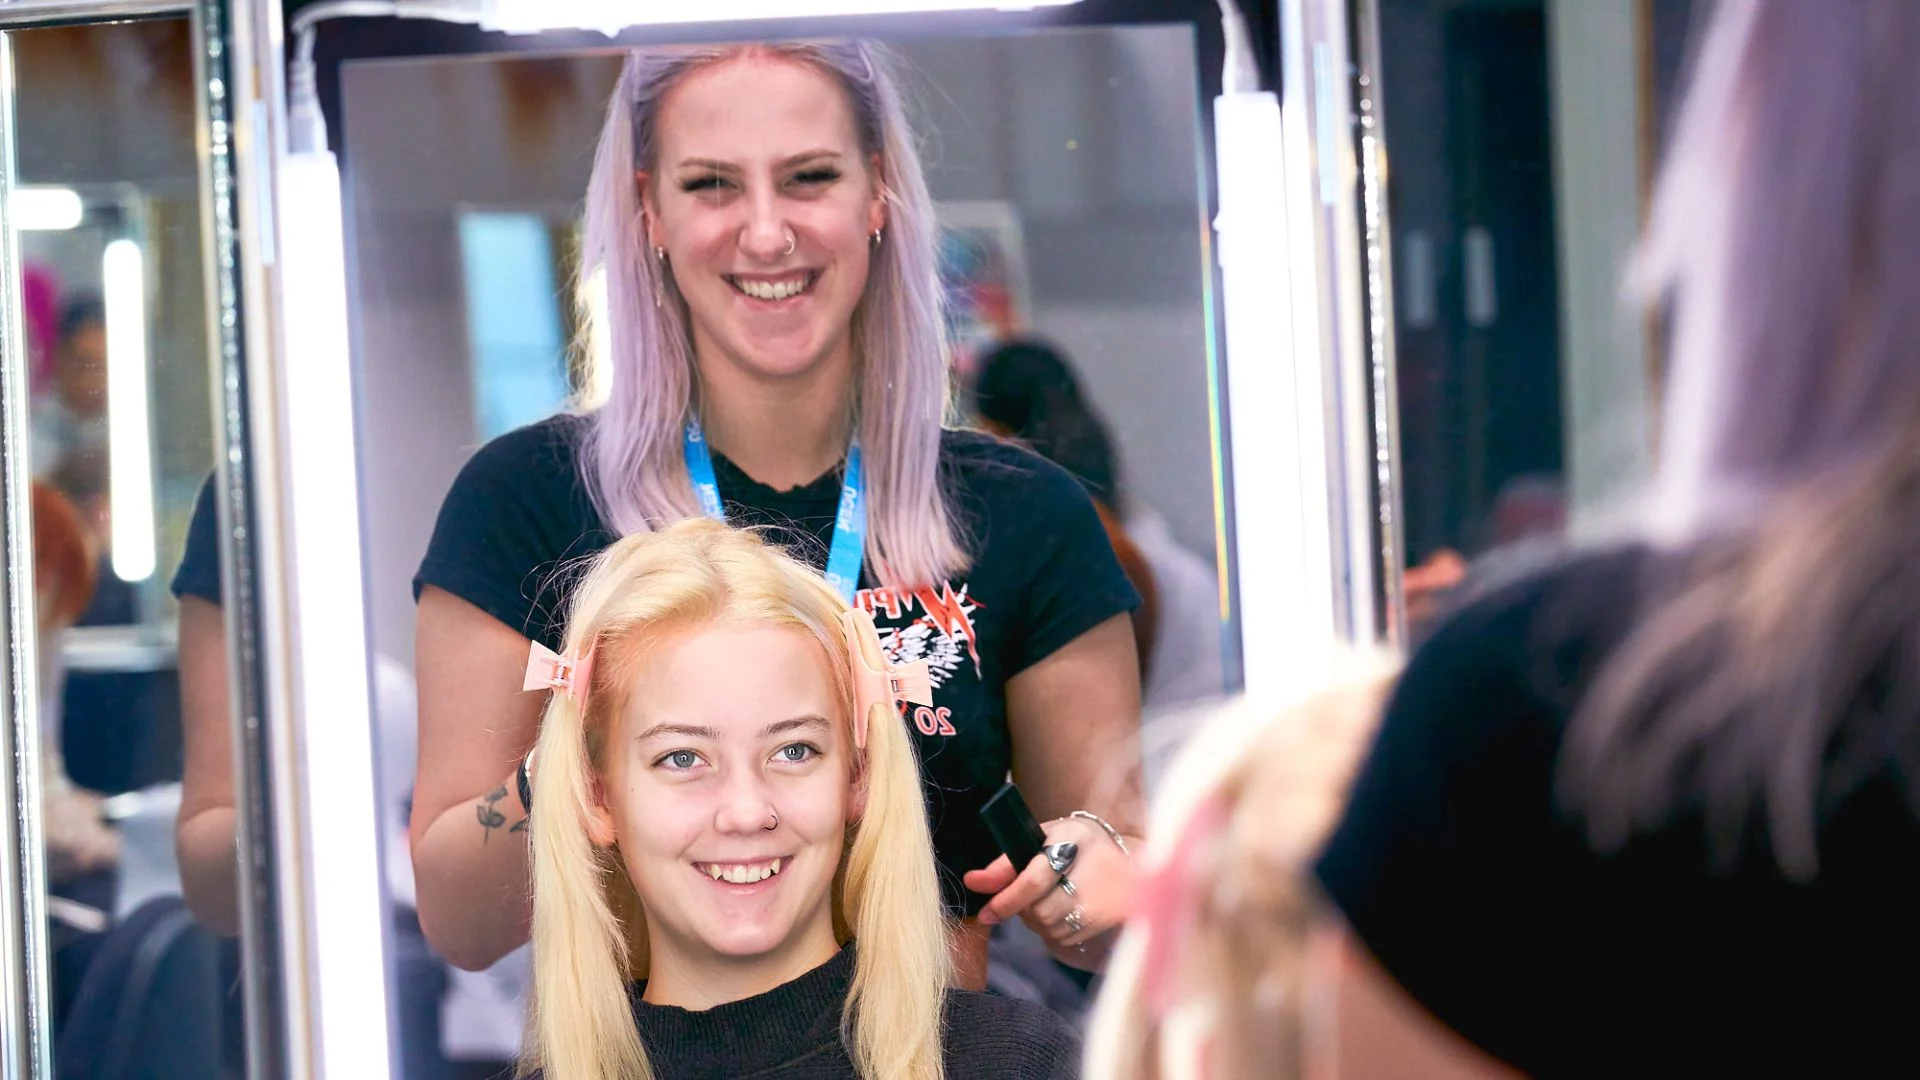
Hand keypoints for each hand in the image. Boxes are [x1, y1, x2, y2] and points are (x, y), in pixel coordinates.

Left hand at [963, 815, 1135, 970]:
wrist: (1128, 860)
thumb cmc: (1074, 844)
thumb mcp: (1042, 838)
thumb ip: (1007, 863)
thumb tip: (973, 882)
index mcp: (1073, 841)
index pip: (1033, 880)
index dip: (1005, 900)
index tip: (985, 913)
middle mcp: (1092, 872)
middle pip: (1039, 910)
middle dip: (1022, 908)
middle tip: (1024, 896)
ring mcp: (1102, 902)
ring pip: (1049, 926)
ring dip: (1036, 919)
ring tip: (1046, 897)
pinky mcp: (1104, 922)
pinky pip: (1062, 936)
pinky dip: (1052, 928)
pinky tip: (1061, 908)